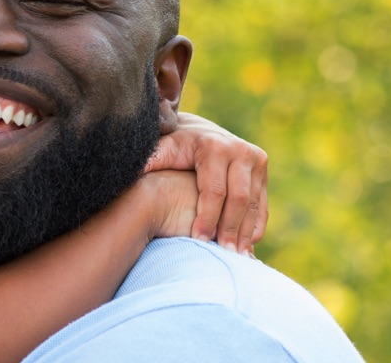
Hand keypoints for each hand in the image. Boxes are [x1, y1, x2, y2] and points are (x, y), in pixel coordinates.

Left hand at [144, 112, 268, 255]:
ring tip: (238, 258)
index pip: (214, 191)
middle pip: (238, 198)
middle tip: (225, 256)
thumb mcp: (161, 151)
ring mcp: (255, 160)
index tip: (198, 241)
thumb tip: (127, 173)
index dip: (207, 218)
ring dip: (246, 233)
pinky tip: (247, 247)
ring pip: (253, 203)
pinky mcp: (263, 171)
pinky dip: (256, 226)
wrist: (197, 132)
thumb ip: (148, 163)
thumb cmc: (173, 148)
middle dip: (230, 229)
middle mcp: (239, 150)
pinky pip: (262, 204)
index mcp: (214, 147)